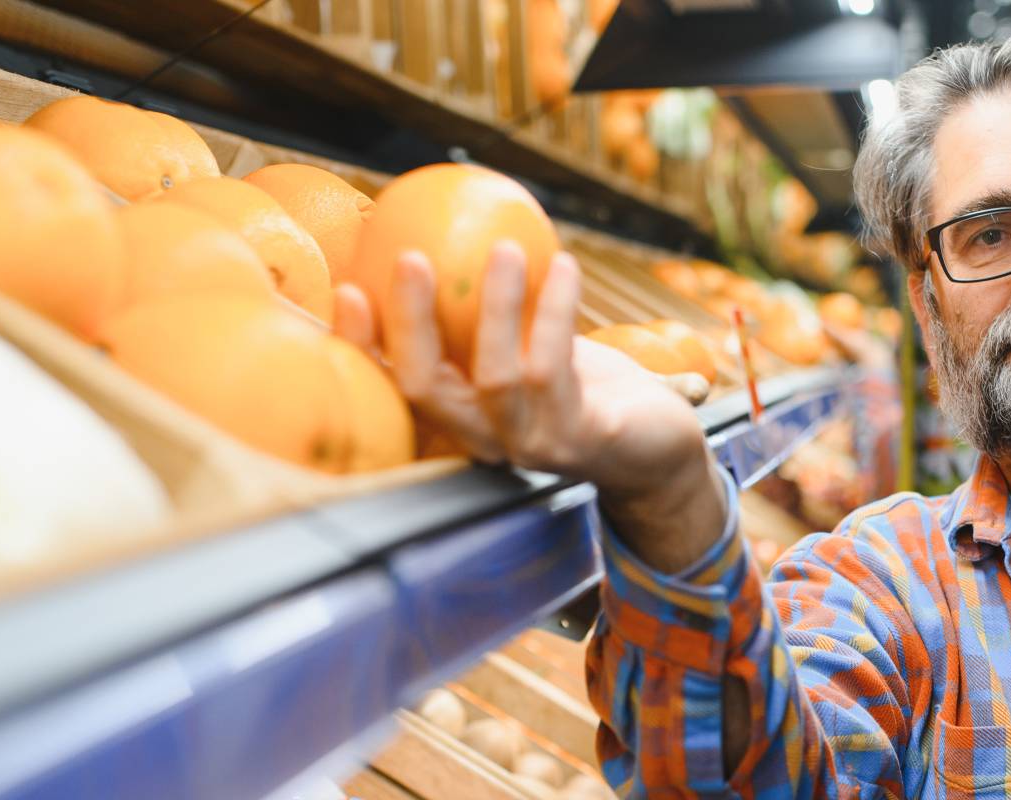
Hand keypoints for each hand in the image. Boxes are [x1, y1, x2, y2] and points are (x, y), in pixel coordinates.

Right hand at [333, 243, 727, 571]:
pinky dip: (557, 312)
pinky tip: (566, 266)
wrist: (661, 450)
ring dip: (498, 307)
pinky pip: (558, 370)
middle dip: (411, 323)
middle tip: (411, 257)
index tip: (349, 286)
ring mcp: (533, 447)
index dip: (363, 344)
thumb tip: (467, 233)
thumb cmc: (591, 388)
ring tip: (504, 248)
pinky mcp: (581, 441)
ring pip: (495, 377)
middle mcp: (487, 441)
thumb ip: (496, 314)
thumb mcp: (538, 346)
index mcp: (464, 419)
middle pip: (427, 388)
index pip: (398, 387)